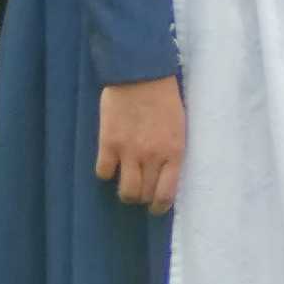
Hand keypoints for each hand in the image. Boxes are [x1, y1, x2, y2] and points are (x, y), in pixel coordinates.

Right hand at [95, 77, 185, 213]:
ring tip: (126, 185)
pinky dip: (106, 173)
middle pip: (144, 194)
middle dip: (143, 198)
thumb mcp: (180, 126)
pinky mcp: (108, 143)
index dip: (160, 206)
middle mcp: (152, 156)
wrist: (141, 75)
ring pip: (125, 190)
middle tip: (141, 193)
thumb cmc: (165, 98)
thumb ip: (173, 150)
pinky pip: (104, 172)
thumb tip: (168, 172)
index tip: (156, 208)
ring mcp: (129, 151)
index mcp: (175, 152)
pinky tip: (110, 165)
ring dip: (126, 192)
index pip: (167, 193)